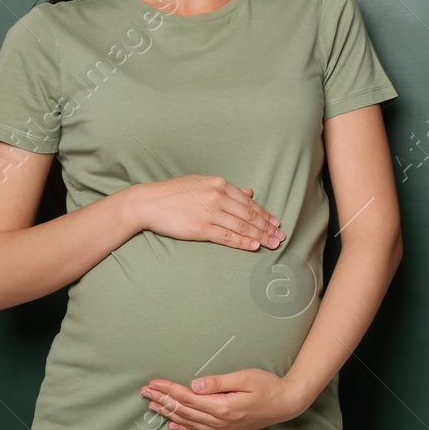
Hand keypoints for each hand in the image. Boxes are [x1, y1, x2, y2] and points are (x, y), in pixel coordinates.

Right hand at [125, 176, 283, 251]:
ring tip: (273, 243)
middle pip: (249, 214)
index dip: (264, 213)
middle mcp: (217, 197)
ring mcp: (210, 213)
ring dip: (261, 236)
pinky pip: (227, 236)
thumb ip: (226, 189)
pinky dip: (243, 242)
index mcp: (219, 184)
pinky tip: (255, 246)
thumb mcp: (202, 183)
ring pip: (242, 226)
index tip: (276, 222)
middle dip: (267, 226)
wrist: (148, 202)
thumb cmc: (173, 193)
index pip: (248, 202)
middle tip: (281, 236)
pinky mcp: (201, 228)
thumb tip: (250, 192)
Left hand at [140, 370, 310, 429]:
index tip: (153, 382)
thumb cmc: (268, 386)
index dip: (168, 390)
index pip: (187, 397)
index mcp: (222, 407)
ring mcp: (222, 429)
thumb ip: (218, 382)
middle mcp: (219, 422)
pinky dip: (184, 428)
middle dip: (162, 400)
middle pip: (183, 410)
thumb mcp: (245, 377)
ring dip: (168, 413)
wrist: (287, 403)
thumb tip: (194, 385)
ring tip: (152, 406)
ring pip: (188, 422)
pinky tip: (173, 425)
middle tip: (145, 392)